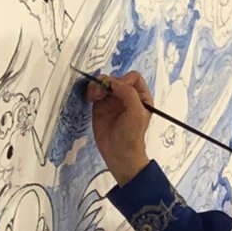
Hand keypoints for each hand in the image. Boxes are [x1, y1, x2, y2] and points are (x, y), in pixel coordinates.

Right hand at [87, 70, 152, 185]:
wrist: (118, 152)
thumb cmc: (131, 135)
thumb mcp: (136, 112)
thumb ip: (129, 93)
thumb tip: (113, 82)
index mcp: (140, 96)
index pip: (133, 78)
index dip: (124, 80)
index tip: (117, 90)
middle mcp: (126, 96)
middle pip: (116, 78)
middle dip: (108, 82)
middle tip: (103, 92)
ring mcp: (112, 100)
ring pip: (104, 83)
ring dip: (98, 85)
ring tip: (96, 96)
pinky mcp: (100, 106)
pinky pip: (95, 91)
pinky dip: (91, 91)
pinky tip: (91, 98)